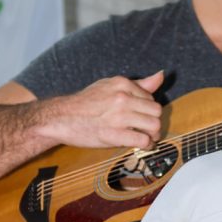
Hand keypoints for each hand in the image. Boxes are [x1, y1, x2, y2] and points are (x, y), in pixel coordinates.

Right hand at [42, 71, 164, 149]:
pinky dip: (146, 145)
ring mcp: (118, 116)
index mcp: (122, 84)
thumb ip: (138, 84)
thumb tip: (160, 76)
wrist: (61, 117)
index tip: (143, 117)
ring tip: (147, 138)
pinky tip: (140, 145)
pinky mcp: (113, 135)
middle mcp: (122, 98)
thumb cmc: (85, 103)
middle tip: (149, 130)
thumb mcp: (109, 86)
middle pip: (156, 112)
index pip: (151, 98)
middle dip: (155, 122)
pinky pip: (142, 140)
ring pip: (154, 126)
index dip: (149, 110)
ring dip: (153, 135)